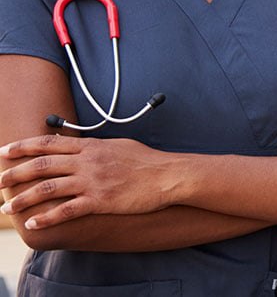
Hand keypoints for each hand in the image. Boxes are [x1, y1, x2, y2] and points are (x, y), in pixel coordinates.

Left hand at [0, 135, 172, 228]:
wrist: (169, 175)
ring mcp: (92, 181)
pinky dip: (47, 218)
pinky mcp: (100, 201)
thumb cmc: (147, 161)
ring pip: (48, 188)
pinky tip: (34, 223)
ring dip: (23, 198)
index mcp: (90, 146)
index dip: (23, 147)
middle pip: (41, 166)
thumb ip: (95, 145)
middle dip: (14, 174)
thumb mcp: (118, 145)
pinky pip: (66, 210)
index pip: (48, 143)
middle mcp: (87, 162)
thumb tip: (79, 143)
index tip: (3, 151)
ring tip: (7, 207)